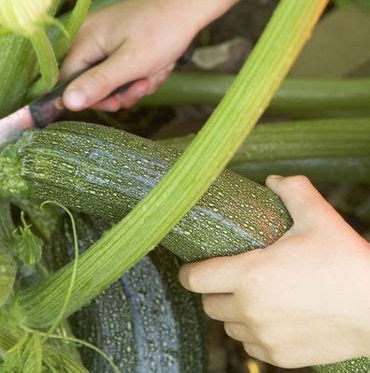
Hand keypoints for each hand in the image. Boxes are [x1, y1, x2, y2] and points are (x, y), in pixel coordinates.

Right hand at [61, 0, 203, 110]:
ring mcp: (105, 36)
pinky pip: (123, 66)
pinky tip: (158, 65)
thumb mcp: (130, 64)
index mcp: (84, 38)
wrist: (190, 6)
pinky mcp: (120, 38)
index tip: (117, 102)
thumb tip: (67, 103)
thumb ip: (97, 84)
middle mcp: (89, 35)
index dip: (92, 97)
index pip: (69, 80)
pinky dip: (141, 72)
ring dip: (135, 82)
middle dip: (120, 90)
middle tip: (143, 86)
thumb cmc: (162, 32)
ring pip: (111, 77)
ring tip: (156, 72)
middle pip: (91, 80)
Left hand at [179, 175, 369, 367]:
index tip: (194, 265)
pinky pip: (252, 347)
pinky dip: (253, 332)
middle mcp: (251, 310)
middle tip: (229, 276)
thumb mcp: (318, 216)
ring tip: (251, 295)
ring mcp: (265, 337)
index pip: (195, 278)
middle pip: (208, 303)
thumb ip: (292, 190)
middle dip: (213, 289)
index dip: (189, 270)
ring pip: (229, 326)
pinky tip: (269, 316)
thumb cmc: (345, 261)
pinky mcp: (281, 357)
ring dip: (233, 311)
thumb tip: (272, 180)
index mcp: (250, 274)